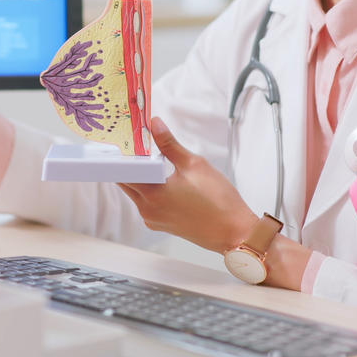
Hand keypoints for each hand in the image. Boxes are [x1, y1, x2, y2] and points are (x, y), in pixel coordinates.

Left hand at [118, 117, 259, 253]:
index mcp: (152, 194)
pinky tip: (162, 180)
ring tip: (151, 161)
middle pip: (126, 183)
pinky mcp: (161, 224)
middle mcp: (147, 209)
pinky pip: (147, 203)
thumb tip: (155, 124)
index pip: (122, 172)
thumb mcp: (194, 164)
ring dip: (140, 178)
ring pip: (136, 193)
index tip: (125, 141)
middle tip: (137, 147)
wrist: (234, 231)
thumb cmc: (218, 200)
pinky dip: (149, 191)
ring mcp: (153, 219)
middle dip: (130, 165)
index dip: (122, 155)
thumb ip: (169, 144)